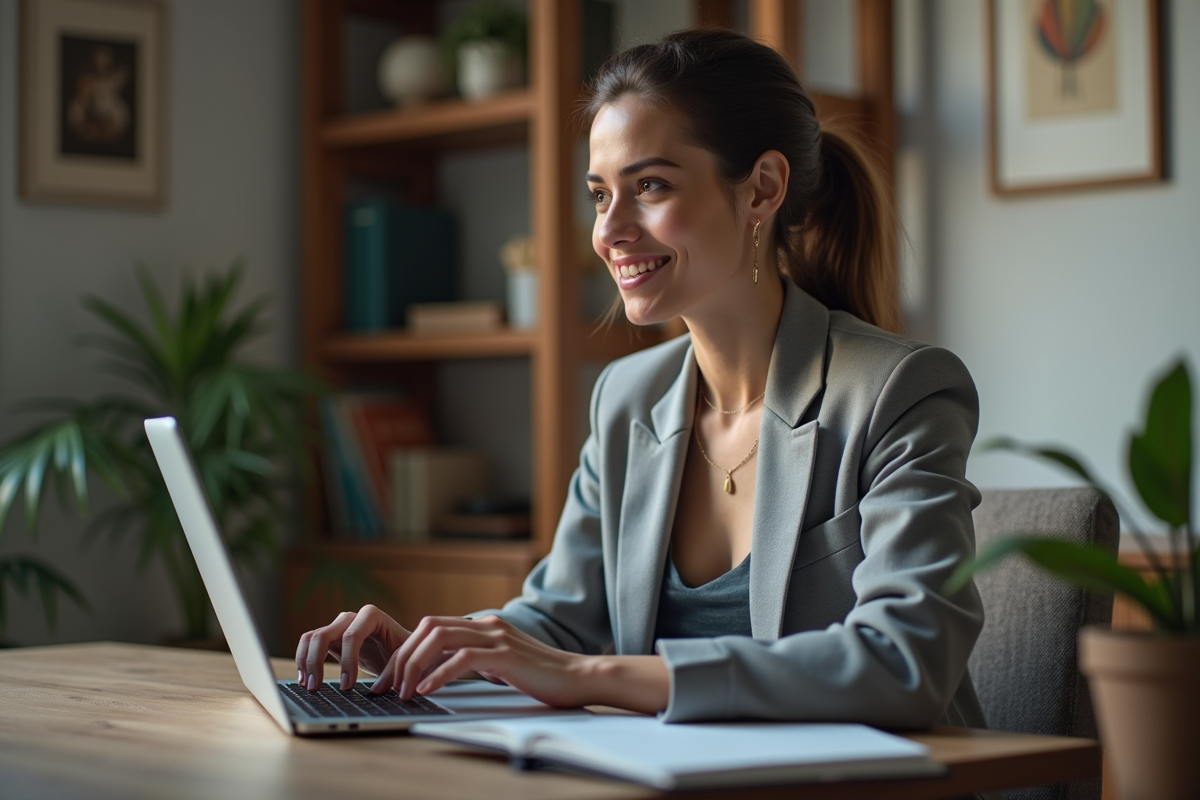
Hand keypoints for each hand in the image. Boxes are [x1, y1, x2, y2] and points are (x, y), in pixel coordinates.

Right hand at [294, 604, 409, 690]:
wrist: (398, 648)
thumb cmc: (403, 650)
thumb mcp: (403, 659)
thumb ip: (392, 671)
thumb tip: (375, 691)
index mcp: (372, 616)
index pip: (352, 635)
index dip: (347, 661)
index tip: (347, 686)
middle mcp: (351, 617)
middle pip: (324, 634)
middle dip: (317, 661)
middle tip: (317, 687)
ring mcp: (338, 626)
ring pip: (311, 638)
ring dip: (306, 661)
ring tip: (308, 686)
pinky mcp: (330, 638)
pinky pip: (309, 644)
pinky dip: (304, 660)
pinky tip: (305, 680)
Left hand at [374, 614, 592, 707]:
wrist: (579, 676)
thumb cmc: (542, 676)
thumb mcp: (502, 663)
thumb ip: (478, 658)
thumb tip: (446, 668)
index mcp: (484, 625)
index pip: (432, 626)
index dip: (406, 649)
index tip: (392, 676)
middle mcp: (487, 624)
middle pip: (428, 627)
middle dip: (402, 656)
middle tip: (388, 684)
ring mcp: (496, 637)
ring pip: (440, 638)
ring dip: (414, 665)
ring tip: (403, 689)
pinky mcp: (505, 655)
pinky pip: (462, 658)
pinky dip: (438, 674)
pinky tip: (426, 690)